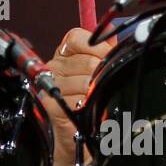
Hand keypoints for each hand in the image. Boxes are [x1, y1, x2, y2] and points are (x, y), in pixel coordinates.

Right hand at [42, 28, 113, 156]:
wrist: (76, 132)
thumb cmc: (88, 99)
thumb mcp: (98, 69)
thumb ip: (106, 49)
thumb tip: (115, 32)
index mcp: (65, 52)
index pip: (77, 37)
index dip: (98, 48)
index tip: (107, 59)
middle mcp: (54, 65)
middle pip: (87, 61)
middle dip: (101, 75)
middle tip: (103, 85)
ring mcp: (50, 83)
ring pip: (85, 82)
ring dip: (95, 93)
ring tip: (94, 99)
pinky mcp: (50, 102)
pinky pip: (78, 99)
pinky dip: (88, 106)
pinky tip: (86, 108)